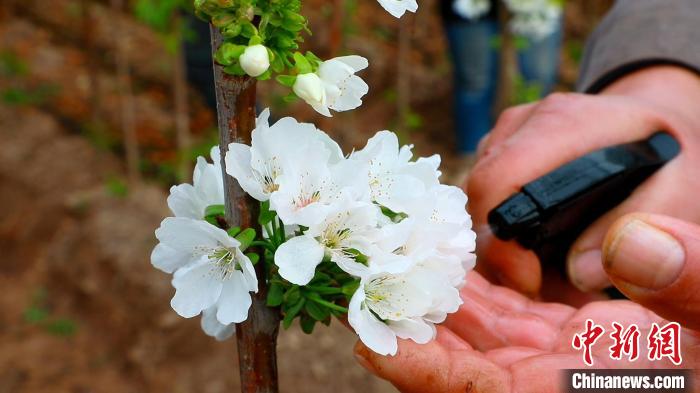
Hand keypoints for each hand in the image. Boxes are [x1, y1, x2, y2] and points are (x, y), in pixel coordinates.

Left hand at [353, 271, 699, 392]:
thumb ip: (687, 286)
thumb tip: (636, 241)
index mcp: (570, 389)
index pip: (477, 390)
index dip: (424, 371)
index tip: (372, 342)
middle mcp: (546, 382)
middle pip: (458, 362)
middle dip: (413, 327)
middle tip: (366, 284)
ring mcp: (547, 361)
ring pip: (473, 335)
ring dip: (435, 301)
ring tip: (394, 260)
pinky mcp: (554, 339)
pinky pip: (499, 317)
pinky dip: (472, 290)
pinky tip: (446, 260)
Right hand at [466, 66, 699, 295]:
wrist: (658, 122)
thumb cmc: (671, 159)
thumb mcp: (680, 189)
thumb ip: (638, 226)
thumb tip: (580, 272)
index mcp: (564, 123)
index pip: (497, 181)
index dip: (501, 242)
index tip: (531, 284)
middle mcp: (523, 123)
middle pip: (477, 196)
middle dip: (498, 253)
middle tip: (538, 290)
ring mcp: (504, 133)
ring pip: (473, 200)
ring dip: (497, 244)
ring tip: (542, 272)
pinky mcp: (497, 148)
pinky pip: (480, 197)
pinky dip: (498, 229)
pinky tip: (533, 248)